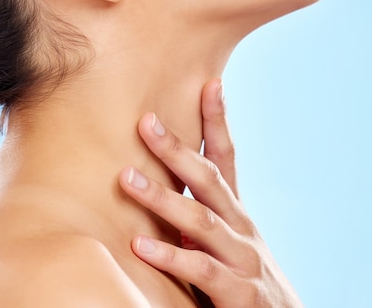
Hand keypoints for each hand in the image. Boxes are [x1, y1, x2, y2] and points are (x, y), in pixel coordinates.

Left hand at [119, 80, 303, 307]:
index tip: (210, 84)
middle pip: (210, 179)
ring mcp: (243, 258)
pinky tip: (140, 244)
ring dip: (163, 197)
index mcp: (236, 211)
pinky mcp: (240, 293)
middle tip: (145, 122)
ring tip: (127, 178)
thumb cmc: (244, 280)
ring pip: (202, 220)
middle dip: (177, 149)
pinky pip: (202, 270)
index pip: (227, 157)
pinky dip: (171, 256)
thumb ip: (203, 216)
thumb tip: (167, 187)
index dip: (218, 121)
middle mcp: (242, 226)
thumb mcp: (227, 241)